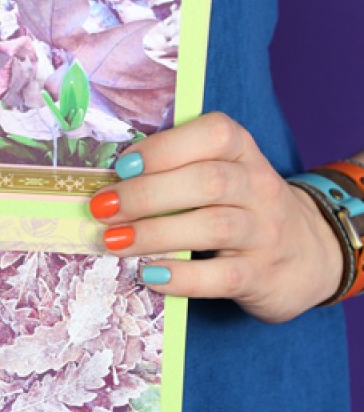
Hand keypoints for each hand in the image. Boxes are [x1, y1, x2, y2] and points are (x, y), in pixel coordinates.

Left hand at [88, 112, 343, 322]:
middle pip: (207, 181)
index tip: (121, 166)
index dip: (164, 148)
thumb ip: (178, 169)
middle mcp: (259, 187)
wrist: (308, 255)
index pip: (214, 134)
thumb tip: (110, 181)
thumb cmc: (241, 208)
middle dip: (146, 194)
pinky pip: (220, 276)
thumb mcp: (224, 175)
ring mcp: (264, 232)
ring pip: (212, 226)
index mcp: (244, 153)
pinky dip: (182, 277)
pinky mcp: (260, 275)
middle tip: (103, 208)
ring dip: (155, 233)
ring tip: (114, 241)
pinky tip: (150, 275)